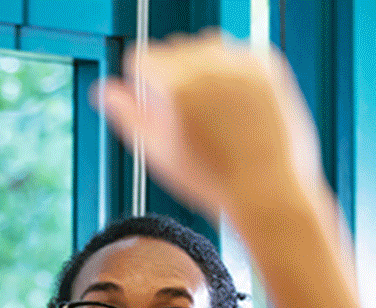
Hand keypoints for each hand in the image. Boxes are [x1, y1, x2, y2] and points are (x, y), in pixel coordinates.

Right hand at [97, 32, 359, 307]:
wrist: (270, 192)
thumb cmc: (216, 182)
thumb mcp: (158, 153)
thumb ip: (127, 115)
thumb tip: (104, 92)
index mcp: (176, 86)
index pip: (141, 59)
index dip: (142, 84)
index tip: (152, 101)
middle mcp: (209, 67)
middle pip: (172, 50)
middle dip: (172, 75)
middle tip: (186, 115)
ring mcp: (242, 64)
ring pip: (205, 47)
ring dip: (201, 68)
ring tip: (212, 110)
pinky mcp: (268, 66)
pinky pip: (238, 54)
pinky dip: (233, 72)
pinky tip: (235, 105)